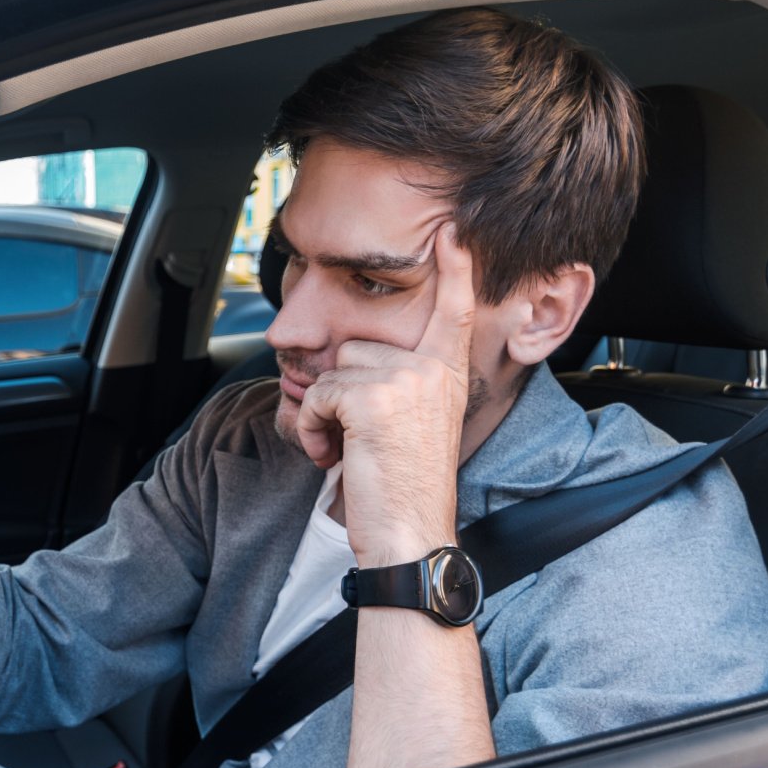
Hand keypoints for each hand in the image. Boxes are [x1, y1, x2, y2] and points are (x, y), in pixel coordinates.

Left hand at [295, 224, 474, 566]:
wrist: (410, 534)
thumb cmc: (404, 488)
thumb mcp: (412, 425)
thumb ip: (397, 385)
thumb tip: (346, 362)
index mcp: (448, 373)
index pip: (453, 310)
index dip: (454, 269)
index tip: (452, 232)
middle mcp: (434, 369)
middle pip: (357, 345)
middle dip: (341, 390)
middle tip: (356, 439)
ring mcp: (406, 379)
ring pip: (333, 370)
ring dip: (324, 412)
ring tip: (345, 450)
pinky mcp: (373, 397)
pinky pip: (317, 394)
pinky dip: (312, 427)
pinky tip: (331, 456)